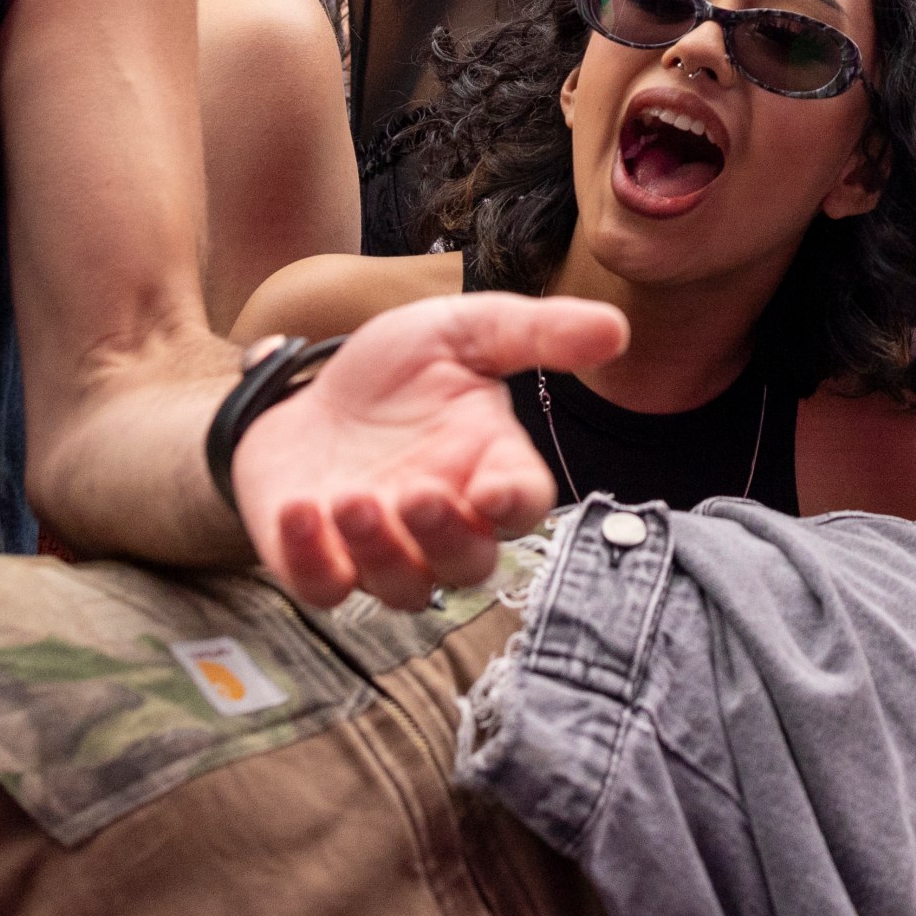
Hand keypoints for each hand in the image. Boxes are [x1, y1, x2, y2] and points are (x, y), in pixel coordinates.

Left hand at [231, 291, 627, 611]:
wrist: (303, 392)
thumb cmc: (393, 373)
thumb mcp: (460, 333)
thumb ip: (535, 332)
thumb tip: (614, 326)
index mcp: (487, 468)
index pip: (522, 504)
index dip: (515, 505)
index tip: (493, 490)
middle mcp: (444, 522)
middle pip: (468, 564)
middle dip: (444, 537)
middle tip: (415, 493)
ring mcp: (383, 552)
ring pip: (404, 588)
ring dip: (380, 552)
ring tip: (349, 499)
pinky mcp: (322, 565)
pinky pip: (326, 588)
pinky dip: (311, 561)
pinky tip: (300, 512)